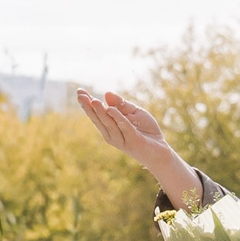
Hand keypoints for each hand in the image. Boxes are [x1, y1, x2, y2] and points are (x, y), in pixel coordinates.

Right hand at [75, 87, 200, 208]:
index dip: (87, 103)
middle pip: (97, 118)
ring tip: (93, 101)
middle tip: (79, 94)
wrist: (160, 149)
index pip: (96, 113)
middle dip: (88, 107)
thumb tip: (106, 94)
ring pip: (108, 123)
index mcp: (110, 126)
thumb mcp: (134, 112)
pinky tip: (110, 109)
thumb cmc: (146, 131)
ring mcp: (120, 139)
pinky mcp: (132, 141)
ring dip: (100, 112)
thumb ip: (121, 104)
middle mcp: (111, 134)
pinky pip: (124, 127)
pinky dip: (117, 118)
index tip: (79, 91)